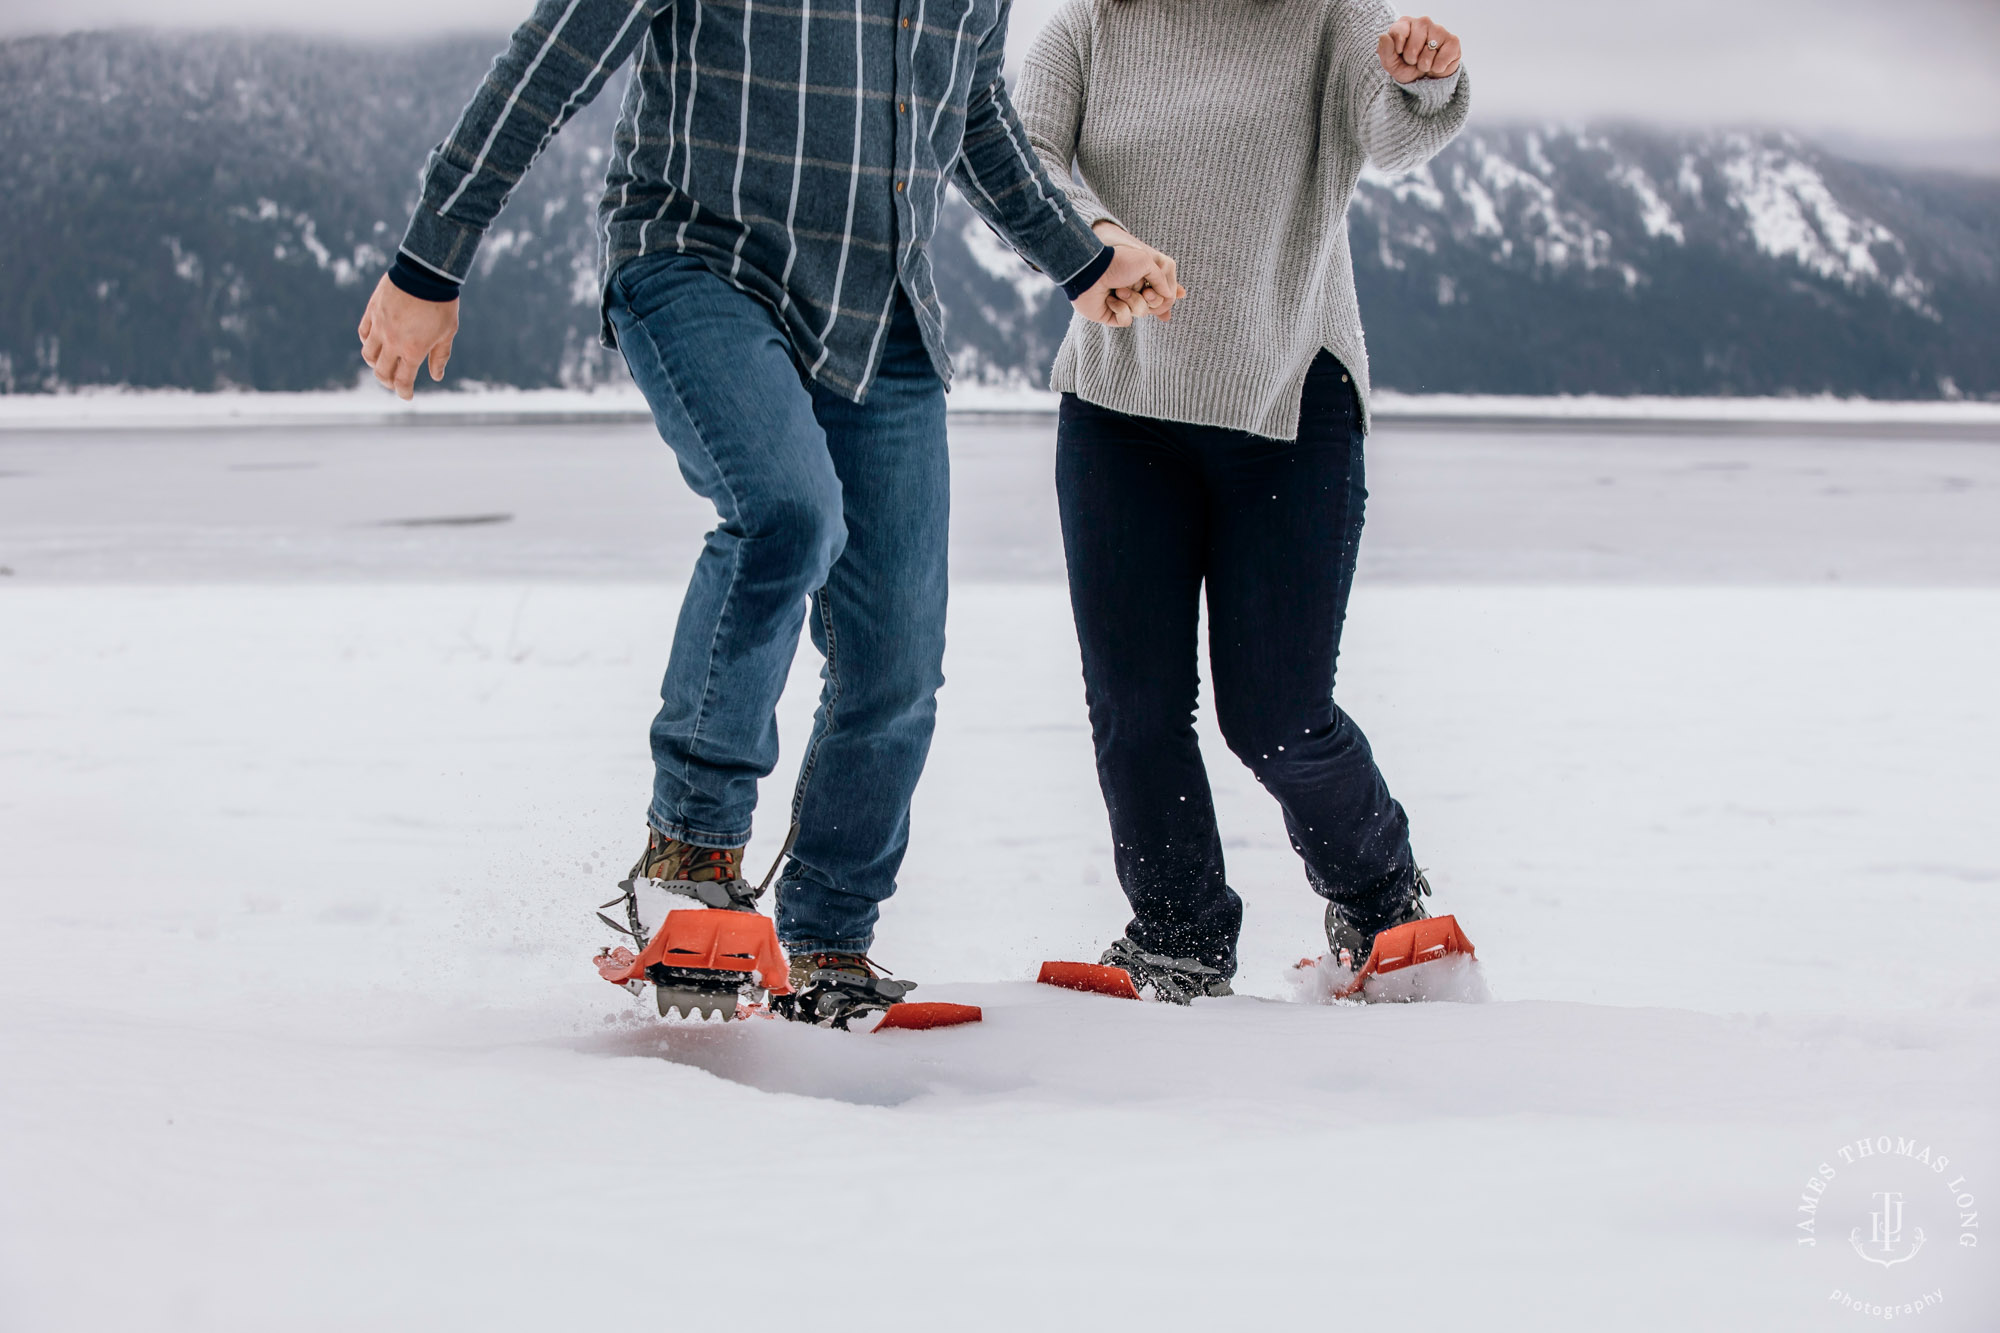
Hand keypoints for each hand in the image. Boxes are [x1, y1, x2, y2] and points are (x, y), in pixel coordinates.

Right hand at [357, 274, 458, 399]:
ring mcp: (379, 326)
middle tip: (394, 383)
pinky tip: (375, 343)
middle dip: (388, 382)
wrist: (425, 272)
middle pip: (382, 371)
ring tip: (383, 364)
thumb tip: (436, 376)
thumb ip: (439, 356)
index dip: (404, 391)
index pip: (403, 380)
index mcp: (412, 350)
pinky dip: (367, 342)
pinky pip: (363, 333)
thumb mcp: (447, 333)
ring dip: (375, 364)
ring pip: (368, 354)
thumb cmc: (441, 304)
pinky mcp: (372, 311)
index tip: (406, 395)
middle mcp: (392, 341)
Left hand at [1073, 223, 1185, 326]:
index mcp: (1142, 277)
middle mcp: (1134, 290)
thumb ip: (1161, 279)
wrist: (1092, 271)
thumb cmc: (1118, 262)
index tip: (1153, 288)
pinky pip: (1126, 320)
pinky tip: (1108, 300)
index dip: (1161, 294)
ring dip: (1132, 300)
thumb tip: (1170, 295)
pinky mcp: (1111, 315)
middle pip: (1155, 305)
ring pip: (1141, 312)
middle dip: (1148, 297)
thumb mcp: (1146, 262)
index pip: (1162, 293)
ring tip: (1118, 290)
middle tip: (1140, 290)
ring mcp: (1123, 303)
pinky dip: (1119, 309)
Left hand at [1378, 15, 1461, 83]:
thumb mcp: (1391, 63)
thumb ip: (1385, 51)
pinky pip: (1442, 59)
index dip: (1398, 49)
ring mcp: (1439, 29)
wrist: (1427, 79)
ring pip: (1428, 54)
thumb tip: (1383, 37)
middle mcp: (1423, 22)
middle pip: (1413, 46)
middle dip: (1412, 60)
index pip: (1398, 33)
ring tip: (1426, 62)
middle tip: (1415, 60)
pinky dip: (1438, 68)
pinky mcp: (1453, 41)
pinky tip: (1437, 63)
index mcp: (1405, 23)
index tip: (1400, 53)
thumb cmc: (1408, 67)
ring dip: (1425, 65)